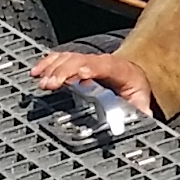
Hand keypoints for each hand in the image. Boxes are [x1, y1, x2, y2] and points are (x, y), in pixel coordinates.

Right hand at [29, 47, 156, 117]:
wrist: (130, 75)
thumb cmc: (134, 88)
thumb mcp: (140, 100)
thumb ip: (140, 112)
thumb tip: (144, 121)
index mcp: (120, 70)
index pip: (105, 65)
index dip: (93, 67)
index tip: (81, 74)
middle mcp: (101, 61)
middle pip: (81, 60)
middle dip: (65, 71)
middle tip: (50, 84)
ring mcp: (87, 60)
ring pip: (69, 58)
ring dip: (53, 68)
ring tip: (41, 82)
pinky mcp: (76, 62)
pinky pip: (60, 58)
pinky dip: (47, 63)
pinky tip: (36, 72)